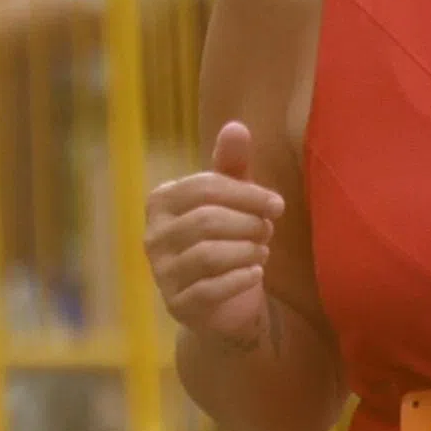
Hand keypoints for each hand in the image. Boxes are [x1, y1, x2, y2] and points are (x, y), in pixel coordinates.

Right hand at [144, 121, 283, 349]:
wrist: (226, 300)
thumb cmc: (229, 238)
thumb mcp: (233, 199)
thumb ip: (232, 164)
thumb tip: (237, 126)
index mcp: (162, 202)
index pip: (203, 187)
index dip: (247, 193)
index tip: (277, 204)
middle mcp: (153, 236)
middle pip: (207, 220)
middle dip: (249, 224)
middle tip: (268, 231)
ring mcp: (162, 272)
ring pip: (209, 254)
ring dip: (248, 251)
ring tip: (262, 251)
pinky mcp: (178, 304)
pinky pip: (211, 289)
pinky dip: (241, 279)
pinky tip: (257, 273)